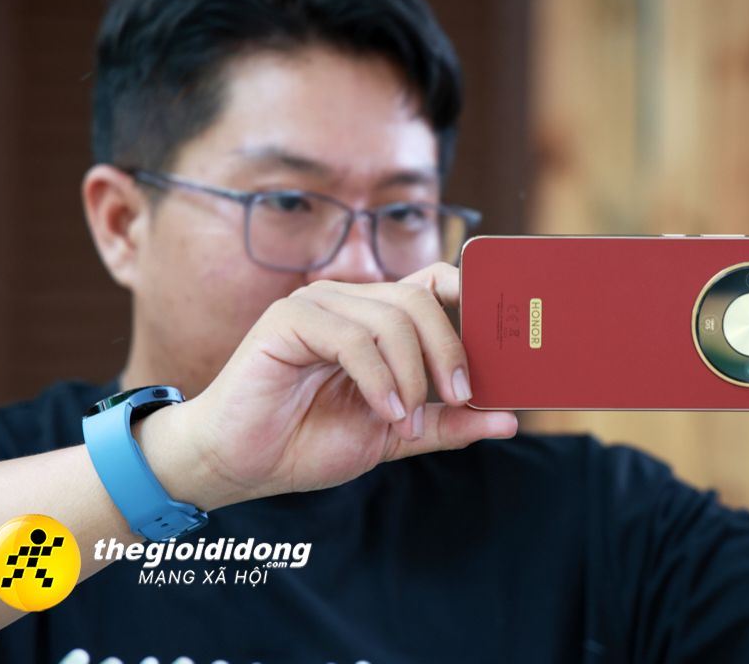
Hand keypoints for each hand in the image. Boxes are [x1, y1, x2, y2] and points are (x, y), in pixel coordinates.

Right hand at [158, 263, 516, 506]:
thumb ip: (445, 423)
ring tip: (405, 418)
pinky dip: (378, 378)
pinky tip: (384, 411)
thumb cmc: (308, 441)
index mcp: (377, 318)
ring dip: (412, 373)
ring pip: (393, 316)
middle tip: (459, 396)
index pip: (436, 284)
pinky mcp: (289, 318)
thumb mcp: (395, 435)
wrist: (240, 463)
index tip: (503, 343)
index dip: (472, 300)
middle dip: (449, 350)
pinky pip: (353, 337)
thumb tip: (508, 420)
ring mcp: (319, 303)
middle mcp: (351, 300)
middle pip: (422, 299)